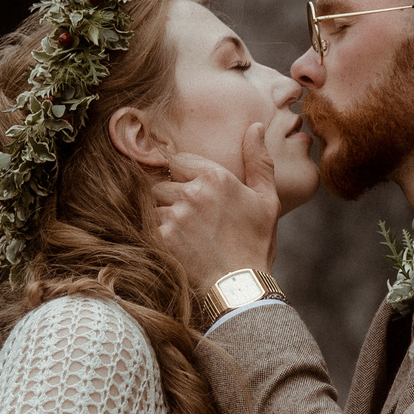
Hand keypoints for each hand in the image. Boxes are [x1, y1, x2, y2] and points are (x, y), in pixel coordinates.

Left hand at [150, 123, 281, 285]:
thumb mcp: (266, 199)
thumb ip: (258, 160)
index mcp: (216, 177)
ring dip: (160, 213)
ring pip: (152, 203)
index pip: (178, 159)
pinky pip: (146, 224)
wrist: (241, 286)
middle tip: (185, 215)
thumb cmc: (256, 243)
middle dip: (169, 195)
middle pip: (162, 181)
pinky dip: (154, 232)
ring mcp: (175, 215)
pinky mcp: (162, 237)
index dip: (181, 173)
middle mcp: (192, 191)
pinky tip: (171, 244)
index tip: (186, 187)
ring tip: (178, 231)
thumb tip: (254, 126)